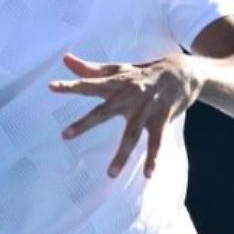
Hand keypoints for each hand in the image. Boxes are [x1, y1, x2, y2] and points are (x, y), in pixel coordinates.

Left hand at [48, 52, 203, 177]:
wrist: (182, 72)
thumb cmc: (144, 72)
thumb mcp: (119, 69)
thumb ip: (91, 69)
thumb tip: (65, 59)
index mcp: (116, 83)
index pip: (90, 84)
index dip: (71, 85)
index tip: (51, 87)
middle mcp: (129, 96)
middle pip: (104, 112)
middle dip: (84, 123)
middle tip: (65, 136)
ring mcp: (146, 109)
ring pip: (131, 135)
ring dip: (121, 155)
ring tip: (110, 174)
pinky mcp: (161, 119)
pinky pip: (156, 142)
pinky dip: (153, 158)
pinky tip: (148, 174)